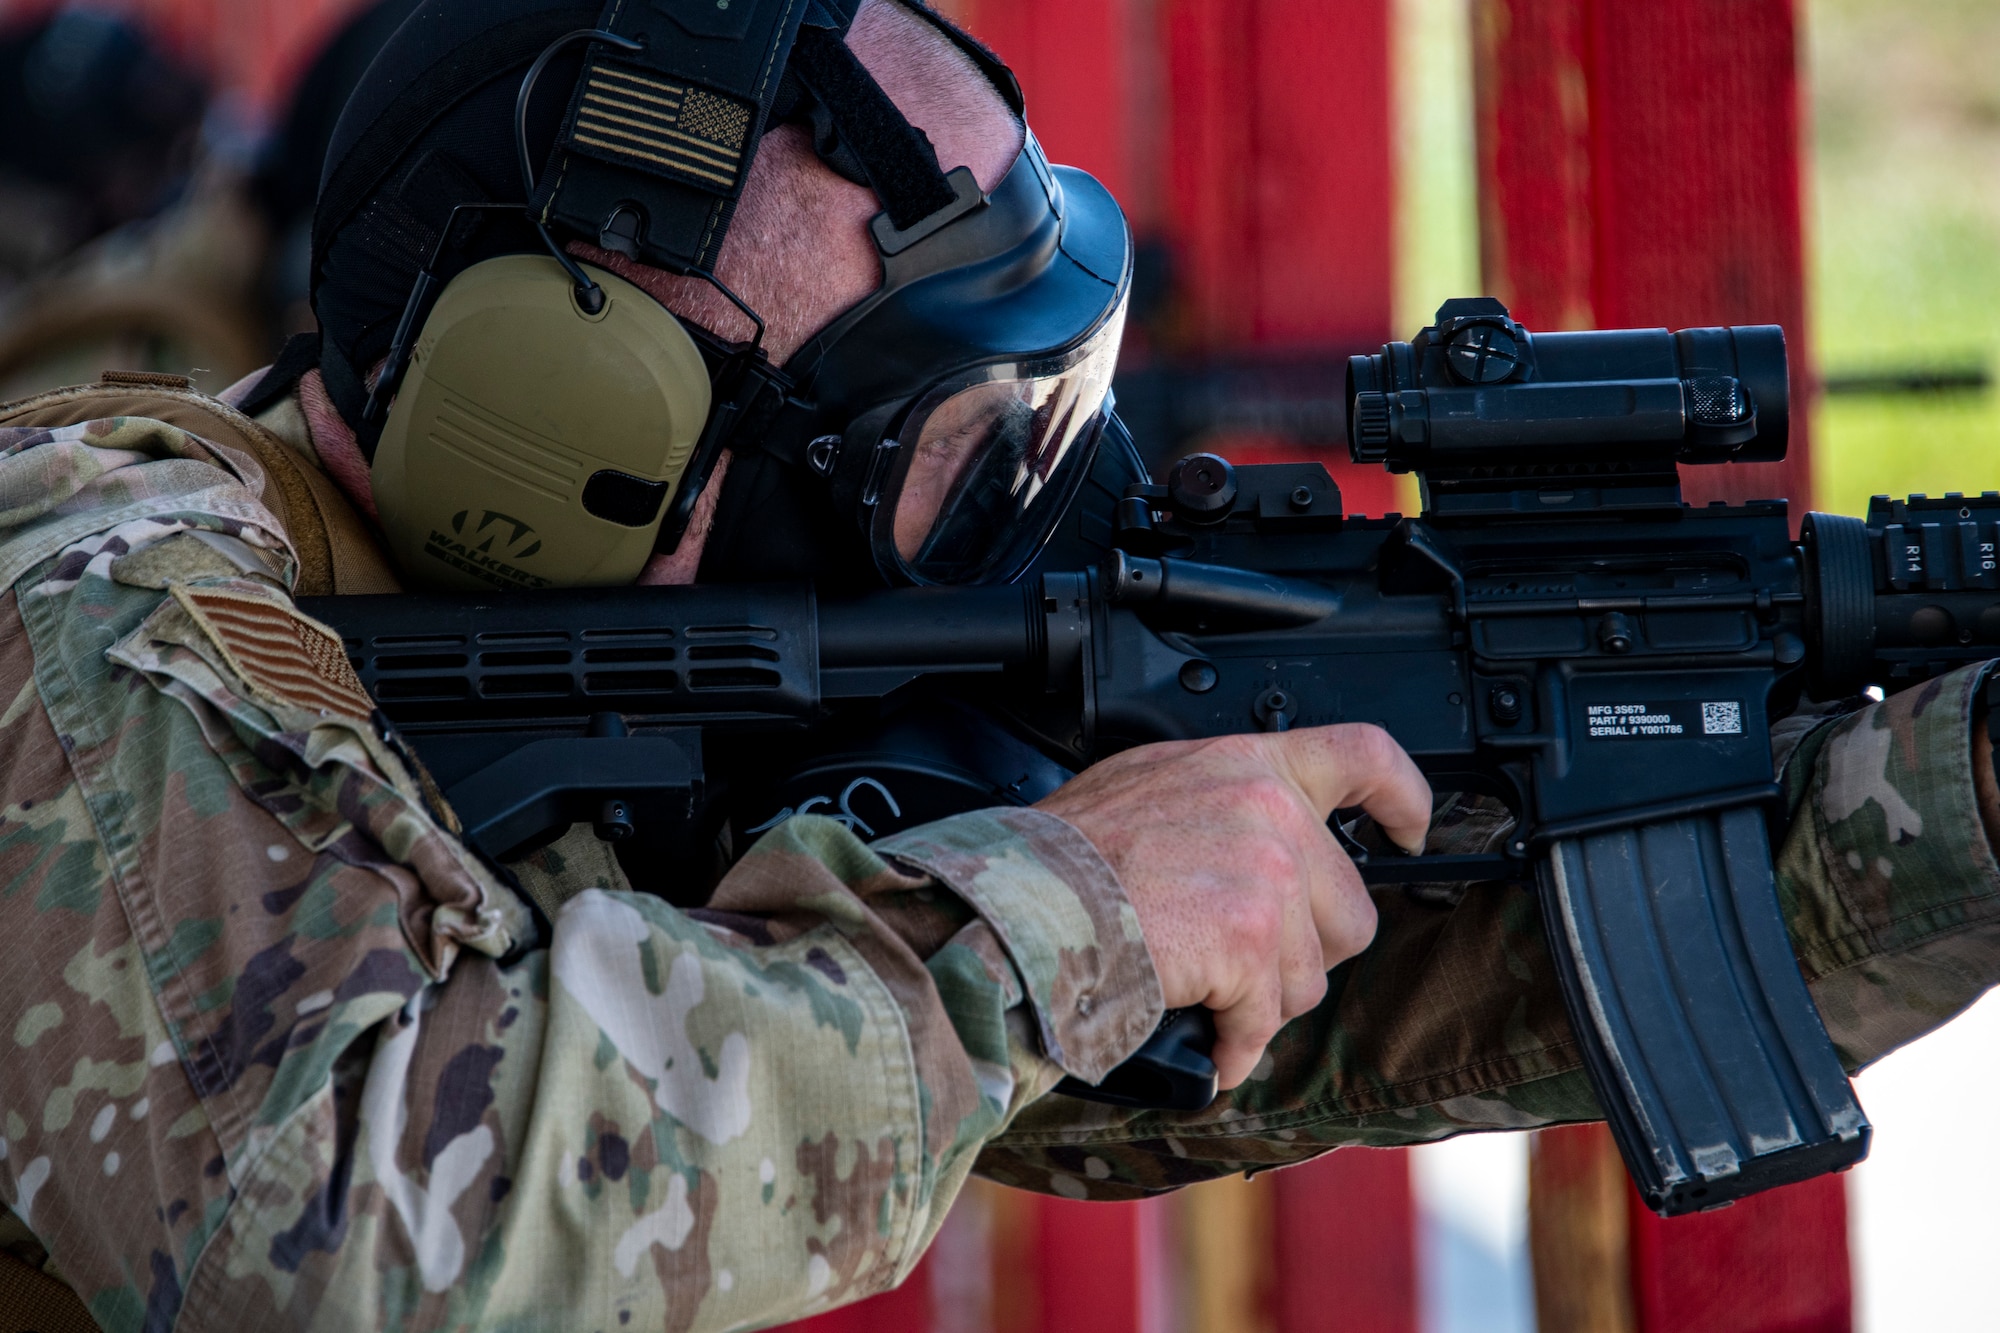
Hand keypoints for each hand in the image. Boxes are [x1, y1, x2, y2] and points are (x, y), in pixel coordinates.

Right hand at [1036, 725, 1430, 1089]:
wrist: (1022, 903)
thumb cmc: (1061, 857)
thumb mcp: (1149, 787)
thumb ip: (1221, 803)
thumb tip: (1258, 849)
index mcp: (1246, 765)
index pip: (1363, 756)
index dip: (1402, 798)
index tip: (1406, 831)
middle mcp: (1269, 811)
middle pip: (1347, 910)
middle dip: (1298, 952)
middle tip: (1231, 956)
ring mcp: (1268, 876)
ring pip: (1308, 978)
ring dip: (1256, 1000)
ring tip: (1192, 984)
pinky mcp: (1253, 942)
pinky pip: (1267, 1021)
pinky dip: (1231, 1043)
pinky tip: (1198, 1036)